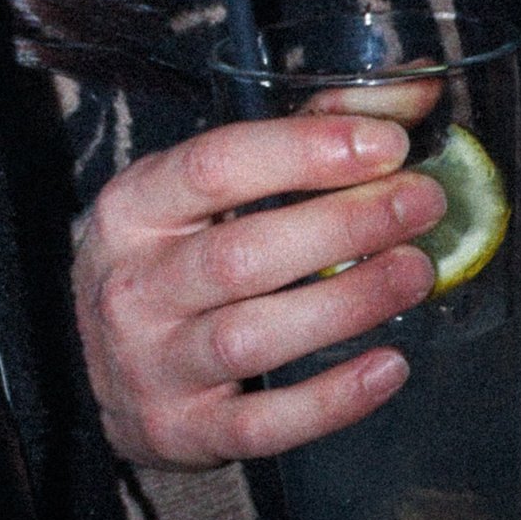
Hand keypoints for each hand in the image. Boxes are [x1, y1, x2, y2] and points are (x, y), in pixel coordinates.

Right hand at [72, 114, 443, 469]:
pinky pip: (263, 424)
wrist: (97, 366)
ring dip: (348, 303)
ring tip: (419, 272)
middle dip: (345, 224)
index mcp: (133, 207)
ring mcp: (152, 365)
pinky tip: (390, 367)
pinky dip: (331, 400)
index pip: (213, 167)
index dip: (304, 151)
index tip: (387, 144)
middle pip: (242, 254)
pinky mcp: (182, 430)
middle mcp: (133, 285)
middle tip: (424, 204)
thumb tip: (419, 89)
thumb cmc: (172, 255)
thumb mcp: (208, 189)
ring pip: (253, 339)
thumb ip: (308, 134)